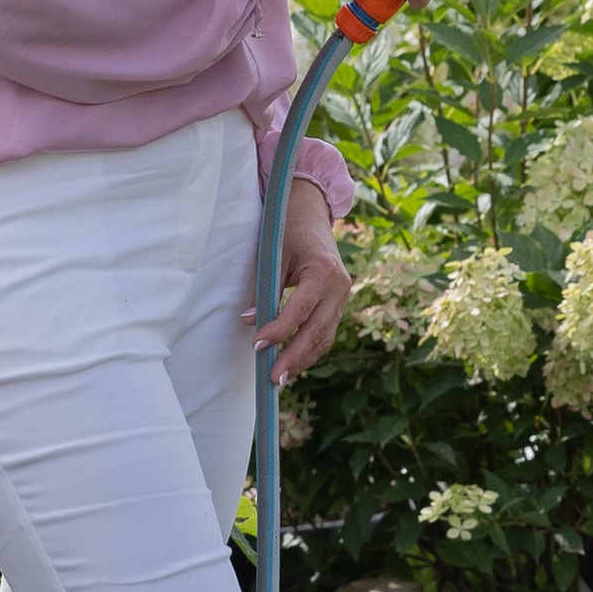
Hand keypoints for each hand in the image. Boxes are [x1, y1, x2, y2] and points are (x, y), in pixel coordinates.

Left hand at [250, 179, 349, 382]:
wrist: (310, 213)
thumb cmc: (287, 230)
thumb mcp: (274, 256)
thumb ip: (266, 289)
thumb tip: (249, 321)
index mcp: (324, 272)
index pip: (300, 310)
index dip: (278, 331)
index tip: (257, 346)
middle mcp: (339, 287)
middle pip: (317, 331)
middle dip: (294, 357)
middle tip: (273, 378)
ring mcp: (343, 296)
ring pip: (325, 336)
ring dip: (303, 359)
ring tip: (281, 378)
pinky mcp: (338, 303)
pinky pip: (326, 331)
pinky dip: (310, 349)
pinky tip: (294, 363)